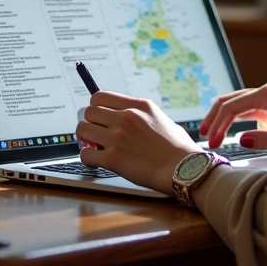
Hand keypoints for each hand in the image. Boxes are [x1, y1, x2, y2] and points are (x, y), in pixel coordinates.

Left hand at [76, 91, 198, 194]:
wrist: (183, 168)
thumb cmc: (177, 147)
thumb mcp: (161, 118)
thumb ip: (141, 115)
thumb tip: (128, 117)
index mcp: (139, 105)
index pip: (100, 96)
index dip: (96, 107)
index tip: (99, 117)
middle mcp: (126, 117)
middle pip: (89, 112)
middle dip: (90, 122)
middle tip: (96, 133)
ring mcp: (118, 137)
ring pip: (82, 129)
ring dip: (86, 139)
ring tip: (95, 147)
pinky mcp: (113, 159)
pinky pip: (85, 154)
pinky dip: (88, 157)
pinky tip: (97, 160)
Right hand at [200, 82, 266, 152]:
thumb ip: (266, 140)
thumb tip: (241, 140)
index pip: (233, 106)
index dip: (218, 124)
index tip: (211, 143)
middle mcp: (266, 92)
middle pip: (230, 100)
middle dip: (214, 117)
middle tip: (203, 137)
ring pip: (237, 103)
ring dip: (222, 117)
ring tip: (210, 133)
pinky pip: (247, 110)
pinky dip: (234, 118)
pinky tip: (227, 130)